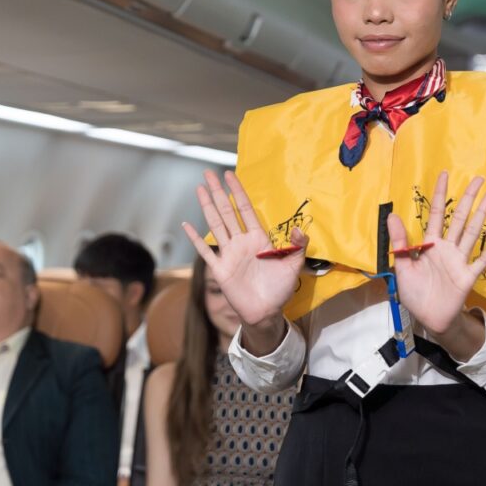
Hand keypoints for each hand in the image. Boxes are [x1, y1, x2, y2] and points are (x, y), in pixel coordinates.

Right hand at [183, 170, 306, 327]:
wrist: (266, 312)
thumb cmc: (280, 288)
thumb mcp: (294, 265)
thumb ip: (298, 246)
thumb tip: (299, 229)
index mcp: (258, 238)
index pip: (246, 209)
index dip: (238, 192)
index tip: (230, 174)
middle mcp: (241, 242)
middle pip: (227, 211)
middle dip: (218, 192)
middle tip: (209, 173)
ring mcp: (229, 254)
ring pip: (216, 225)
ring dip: (207, 207)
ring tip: (200, 189)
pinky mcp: (220, 269)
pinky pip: (205, 251)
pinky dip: (195, 239)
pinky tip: (187, 225)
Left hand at [389, 171, 485, 335]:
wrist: (428, 317)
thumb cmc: (414, 292)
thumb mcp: (402, 266)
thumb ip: (399, 242)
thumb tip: (391, 215)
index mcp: (431, 244)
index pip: (437, 214)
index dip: (441, 195)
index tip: (445, 175)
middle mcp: (447, 248)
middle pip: (460, 218)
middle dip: (469, 198)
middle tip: (478, 178)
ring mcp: (460, 260)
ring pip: (472, 232)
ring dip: (482, 214)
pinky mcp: (468, 275)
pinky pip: (482, 259)